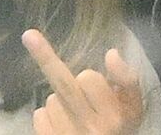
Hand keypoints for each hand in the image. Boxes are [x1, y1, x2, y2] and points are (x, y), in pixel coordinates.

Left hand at [22, 29, 142, 134]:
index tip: (89, 82)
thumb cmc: (118, 129)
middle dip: (45, 57)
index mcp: (114, 116)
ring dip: (60, 102)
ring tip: (74, 116)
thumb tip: (112, 53)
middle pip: (64, 84)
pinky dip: (46, 116)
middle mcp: (91, 127)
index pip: (90, 79)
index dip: (90, 78)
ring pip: (52, 100)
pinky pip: (39, 115)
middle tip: (28, 35)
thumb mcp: (132, 109)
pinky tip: (61, 125)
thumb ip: (127, 81)